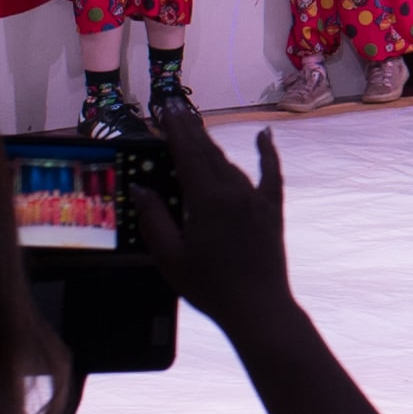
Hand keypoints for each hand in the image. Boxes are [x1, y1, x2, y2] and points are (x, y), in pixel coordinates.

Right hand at [128, 110, 298, 338]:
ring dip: (212, 146)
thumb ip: (154, 217)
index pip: (187, 154)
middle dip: (190, 128)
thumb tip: (141, 187)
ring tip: (196, 128)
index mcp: (206, 199)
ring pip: (231, 164)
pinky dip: (267, 153)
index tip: (164, 109)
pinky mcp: (272, 209)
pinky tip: (264, 135)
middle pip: (208, 152)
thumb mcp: (169, 255)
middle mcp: (234, 191)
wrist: (257, 307)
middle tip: (174, 107)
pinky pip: (270, 174)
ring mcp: (256, 198)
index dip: (174, 130)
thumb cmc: (208, 286)